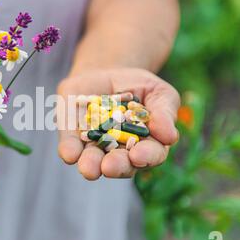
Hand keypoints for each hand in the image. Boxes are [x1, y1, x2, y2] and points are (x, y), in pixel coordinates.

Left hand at [57, 68, 179, 179]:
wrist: (106, 73)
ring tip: (89, 167)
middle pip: (121, 165)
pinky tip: (70, 153)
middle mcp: (120, 154)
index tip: (139, 155)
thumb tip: (169, 136)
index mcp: (147, 146)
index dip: (146, 156)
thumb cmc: (139, 86)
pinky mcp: (73, 138)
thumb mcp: (158, 92)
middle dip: (116, 166)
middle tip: (110, 166)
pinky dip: (70, 150)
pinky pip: (71, 147)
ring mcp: (95, 148)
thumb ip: (164, 113)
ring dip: (91, 165)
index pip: (151, 155)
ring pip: (93, 162)